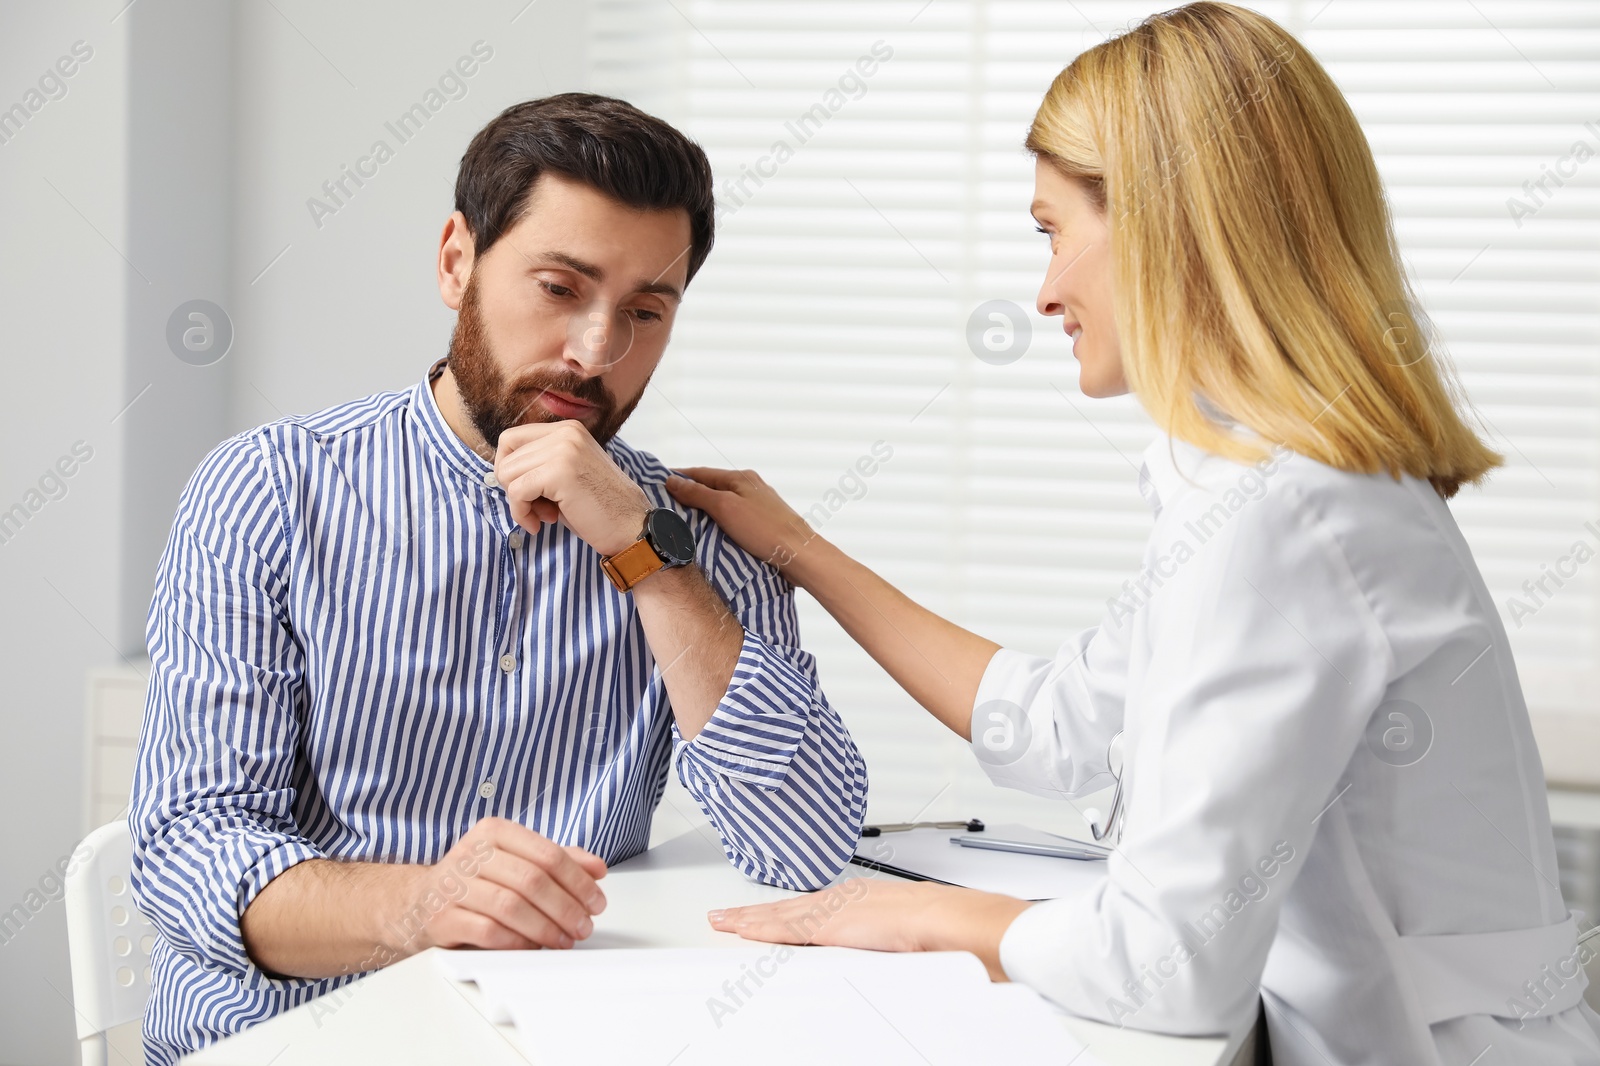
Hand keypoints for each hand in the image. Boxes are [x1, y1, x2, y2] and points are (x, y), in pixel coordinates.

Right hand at [392, 816, 607, 953]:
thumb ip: (558, 860)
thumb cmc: (476, 880)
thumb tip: (597, 868)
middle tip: (584, 926)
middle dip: (566, 908)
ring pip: (511, 906)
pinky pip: (488, 931)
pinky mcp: (442, 917)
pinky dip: (516, 942)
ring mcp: (454, 884)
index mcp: (495, 832)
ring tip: (563, 940)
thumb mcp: (517, 860)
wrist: (419, 902)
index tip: (597, 901)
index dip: (578, 881)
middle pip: (532, 880)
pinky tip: (532, 947)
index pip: (548, 854)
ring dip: (545, 928)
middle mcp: (472, 853)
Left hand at [494, 421, 650, 555]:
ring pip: (507, 474)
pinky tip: (541, 524)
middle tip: (539, 509)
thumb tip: (500, 469)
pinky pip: (516, 492)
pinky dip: (522, 513)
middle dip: (514, 489)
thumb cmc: (599, 508)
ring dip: (518, 503)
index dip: (510, 470)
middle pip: (506, 457)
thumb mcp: (567, 474)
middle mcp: (566, 433)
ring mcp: (564, 450)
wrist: (633, 528)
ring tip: (544, 516)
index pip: (511, 439)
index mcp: (568, 429)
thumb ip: (539, 464)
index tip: (528, 492)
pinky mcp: (560, 472)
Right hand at [665, 467, 819, 581]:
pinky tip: (711, 534)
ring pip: (723, 504)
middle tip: (665, 505)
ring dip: (704, 510)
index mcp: (740, 478)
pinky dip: (719, 522)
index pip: (701, 473)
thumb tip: (672, 480)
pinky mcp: (763, 524)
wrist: (799, 554)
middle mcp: (750, 488)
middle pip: (712, 487)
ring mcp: (758, 505)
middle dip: (690, 494)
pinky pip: (733, 518)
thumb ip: (697, 494)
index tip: (658, 483)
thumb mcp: (725, 507)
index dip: (679, 477)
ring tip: (682, 521)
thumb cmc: (763, 529)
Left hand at [706, 878, 1033, 979]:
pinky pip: (785, 927)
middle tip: (727, 914)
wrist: (953, 921)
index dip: (785, 911)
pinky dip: (761, 928)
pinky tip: (742, 931)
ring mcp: (835, 909)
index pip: (813, 906)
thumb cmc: (946, 928)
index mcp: (864, 900)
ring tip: (724, 922)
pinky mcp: (830, 924)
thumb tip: (895, 952)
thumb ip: (894, 941)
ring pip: (781, 915)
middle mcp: (845, 898)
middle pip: (790, 907)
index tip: (765, 914)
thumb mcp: (912, 936)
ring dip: (751, 919)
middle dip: (758, 912)